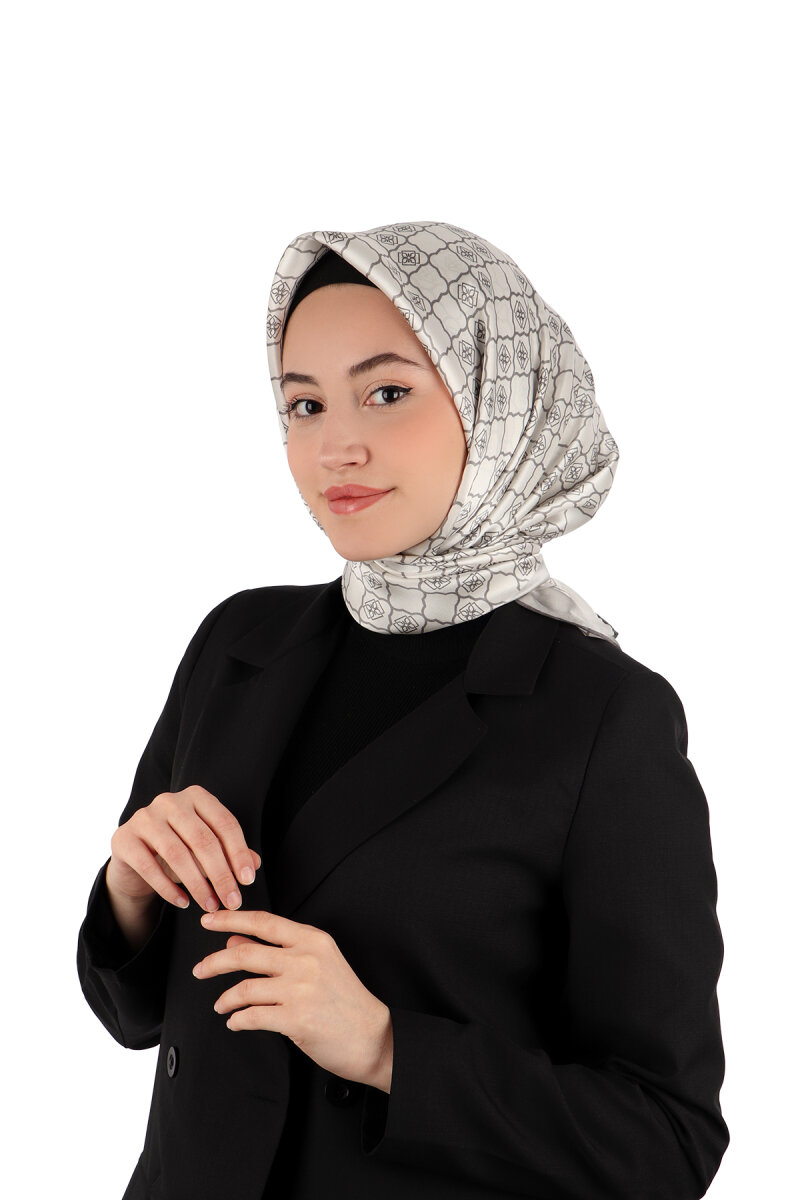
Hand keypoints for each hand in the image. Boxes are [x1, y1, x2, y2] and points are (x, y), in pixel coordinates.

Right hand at [107, 784, 260, 912]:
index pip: (224, 823)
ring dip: (198, 884)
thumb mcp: (206, 850)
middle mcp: (169, 801)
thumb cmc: (178, 849)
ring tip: (211, 906)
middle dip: (221, 874)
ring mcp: (144, 818)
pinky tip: (184, 903)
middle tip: (233, 900)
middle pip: (202, 839)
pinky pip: (149, 867)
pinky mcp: (123, 839)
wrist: (134, 857)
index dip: (239, 853)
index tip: (248, 881)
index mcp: (196, 796)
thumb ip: (229, 853)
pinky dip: (168, 888)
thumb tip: (255, 864)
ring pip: (177, 853)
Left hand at [193, 908, 393, 1091]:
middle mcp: (306, 959)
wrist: (374, 1037)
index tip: (209, 920)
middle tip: (200, 970)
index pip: (264, 922)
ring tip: (221, 1005)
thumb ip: (278, 950)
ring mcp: (301, 989)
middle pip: (245, 953)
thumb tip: (236, 940)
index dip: (231, 919)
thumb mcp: (318, 964)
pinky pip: (252, 1016)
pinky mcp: (296, 1019)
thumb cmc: (346, 1001)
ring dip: (225, 999)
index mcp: (313, 940)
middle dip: (214, 962)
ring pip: (244, 987)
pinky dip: (238, 1020)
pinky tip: (236, 1022)